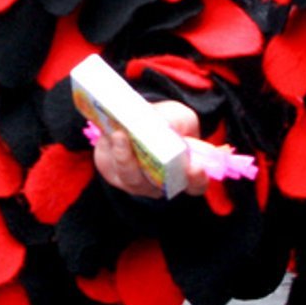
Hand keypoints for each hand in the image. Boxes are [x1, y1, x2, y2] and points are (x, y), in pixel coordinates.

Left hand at [92, 100, 207, 197]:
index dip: (197, 179)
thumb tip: (166, 129)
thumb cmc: (166, 122)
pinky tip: (108, 133)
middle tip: (153, 150)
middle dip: (154, 170)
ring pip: (130, 177)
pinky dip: (109, 149)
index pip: (195, 184)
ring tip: (120, 135)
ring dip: (125, 158)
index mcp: (183, 173)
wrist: (139, 118)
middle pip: (157, 186)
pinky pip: (109, 165)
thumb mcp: (181, 118)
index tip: (196, 168)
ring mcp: (134, 180)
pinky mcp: (111, 170)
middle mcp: (159, 184)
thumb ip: (180, 125)